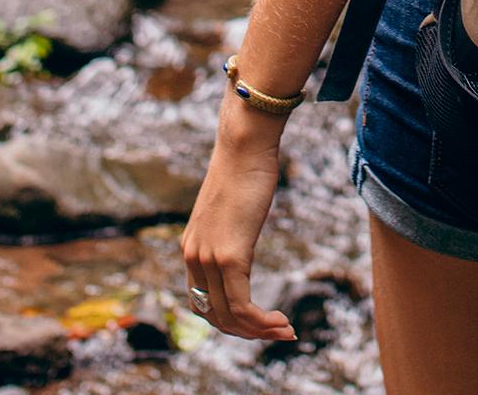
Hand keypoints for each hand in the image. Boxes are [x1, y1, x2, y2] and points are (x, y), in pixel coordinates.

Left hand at [180, 97, 297, 342]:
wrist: (244, 145)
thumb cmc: (244, 170)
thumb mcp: (232, 209)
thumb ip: (230, 230)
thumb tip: (241, 232)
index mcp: (192, 248)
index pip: (203, 301)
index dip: (230, 319)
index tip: (258, 321)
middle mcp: (194, 256)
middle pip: (215, 315)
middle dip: (246, 331)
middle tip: (278, 332)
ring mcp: (209, 258)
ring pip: (229, 315)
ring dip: (258, 331)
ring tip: (285, 330)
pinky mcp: (230, 256)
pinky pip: (242, 305)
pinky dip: (261, 322)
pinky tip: (281, 321)